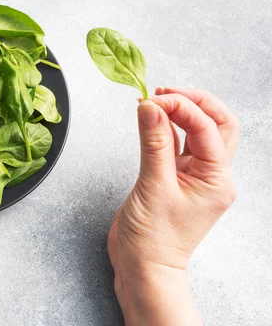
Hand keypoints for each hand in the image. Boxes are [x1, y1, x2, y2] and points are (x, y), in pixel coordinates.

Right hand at [108, 87, 238, 324]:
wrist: (142, 267)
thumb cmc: (153, 239)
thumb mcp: (153, 186)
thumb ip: (153, 143)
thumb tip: (150, 107)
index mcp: (217, 179)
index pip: (206, 128)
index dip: (181, 107)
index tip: (153, 100)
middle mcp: (211, 175)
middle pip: (217, 124)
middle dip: (193, 102)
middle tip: (164, 92)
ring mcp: (194, 176)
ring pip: (198, 132)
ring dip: (180, 112)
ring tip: (155, 100)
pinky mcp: (174, 178)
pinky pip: (176, 145)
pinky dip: (166, 128)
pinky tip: (152, 119)